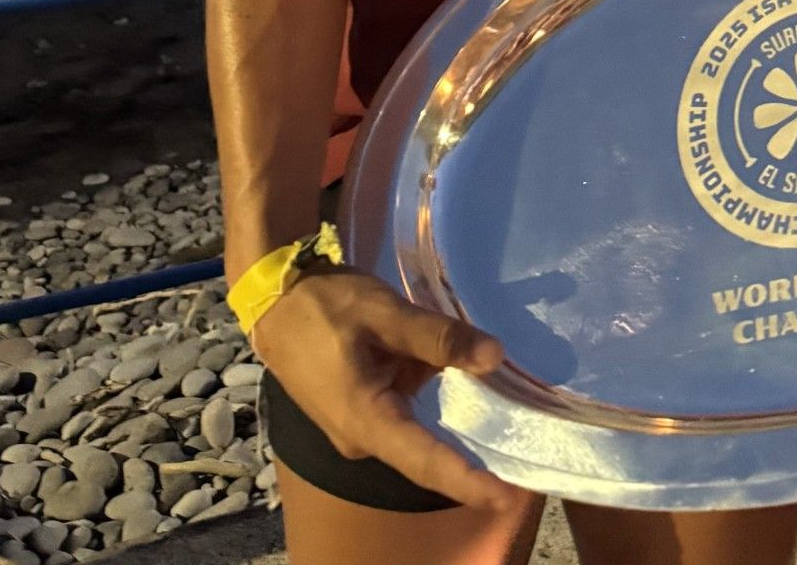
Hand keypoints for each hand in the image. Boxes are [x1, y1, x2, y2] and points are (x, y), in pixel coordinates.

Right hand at [250, 269, 527, 511]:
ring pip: (414, 424)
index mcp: (366, 420)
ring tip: (498, 403)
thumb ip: (439, 337)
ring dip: (446, 410)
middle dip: (469, 452)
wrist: (276, 299)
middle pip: (424, 450)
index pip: (425, 461)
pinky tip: (452, 370)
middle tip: (520, 456)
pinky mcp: (356, 410)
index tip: (506, 496)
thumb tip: (494, 357)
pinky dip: (424, 390)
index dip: (467, 481)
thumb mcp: (385, 313)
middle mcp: (361, 437)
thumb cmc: (326, 306)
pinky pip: (400, 408)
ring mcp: (357, 427)